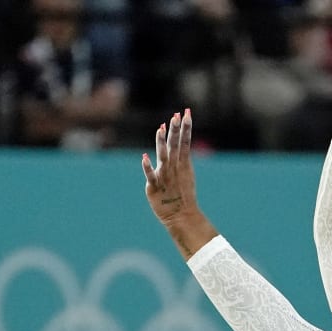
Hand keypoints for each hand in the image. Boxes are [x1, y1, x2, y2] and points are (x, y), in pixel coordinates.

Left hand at [141, 109, 198, 227]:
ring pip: (163, 157)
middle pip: (175, 146)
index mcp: (182, 164)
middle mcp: (174, 168)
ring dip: (162, 143)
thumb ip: (180, 156)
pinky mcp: (154, 187)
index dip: (186, 127)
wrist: (181, 216)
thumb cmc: (181, 194)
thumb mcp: (185, 173)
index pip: (185, 142)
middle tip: (177, 115)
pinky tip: (144, 157)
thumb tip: (178, 140)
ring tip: (161, 129)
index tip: (187, 112)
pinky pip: (151, 176)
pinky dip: (148, 167)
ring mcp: (165, 177)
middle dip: (176, 131)